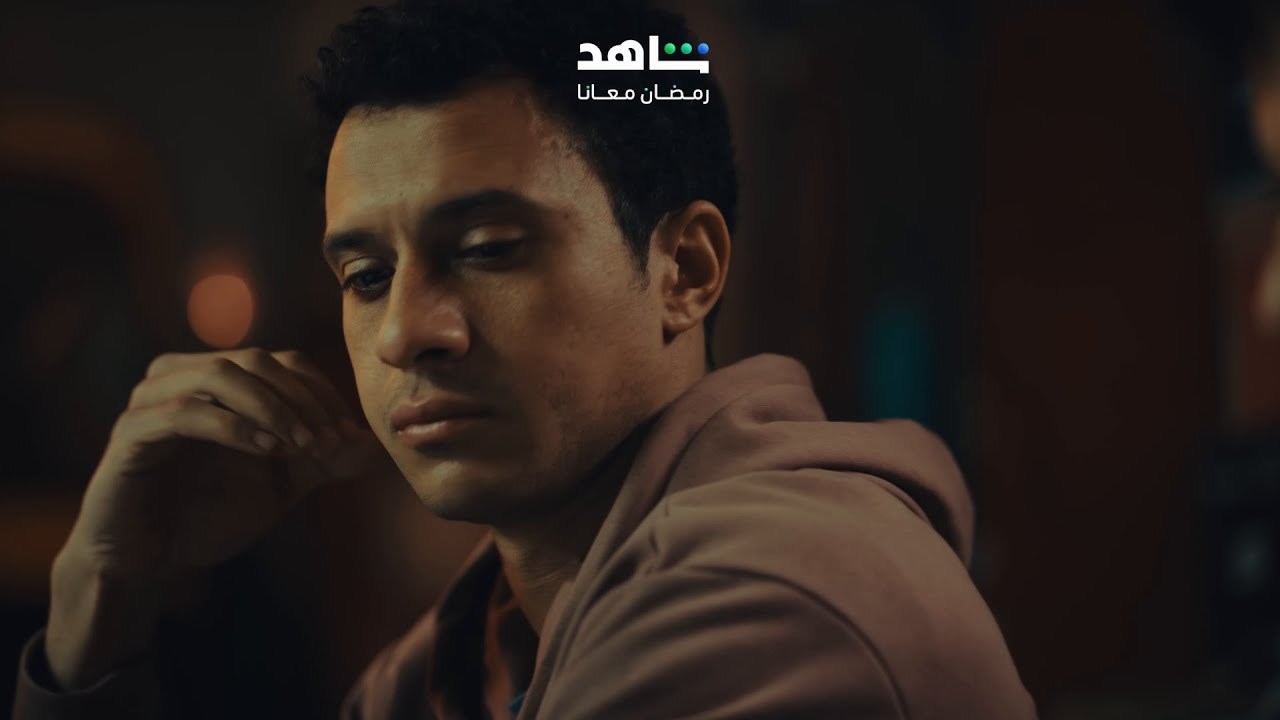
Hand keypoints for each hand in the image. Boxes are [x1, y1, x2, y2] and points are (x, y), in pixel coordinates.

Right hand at [45, 348, 386, 688]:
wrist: (150, 563)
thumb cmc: (210, 516)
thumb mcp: (281, 486)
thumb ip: (323, 462)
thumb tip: (372, 445)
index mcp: (218, 380)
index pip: (284, 362)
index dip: (322, 394)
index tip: (348, 437)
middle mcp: (181, 376)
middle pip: (256, 360)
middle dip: (302, 401)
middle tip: (330, 444)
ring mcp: (150, 399)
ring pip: (219, 374)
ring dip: (271, 407)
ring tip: (302, 446)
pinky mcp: (130, 432)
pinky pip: (183, 412)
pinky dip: (232, 426)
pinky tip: (265, 450)